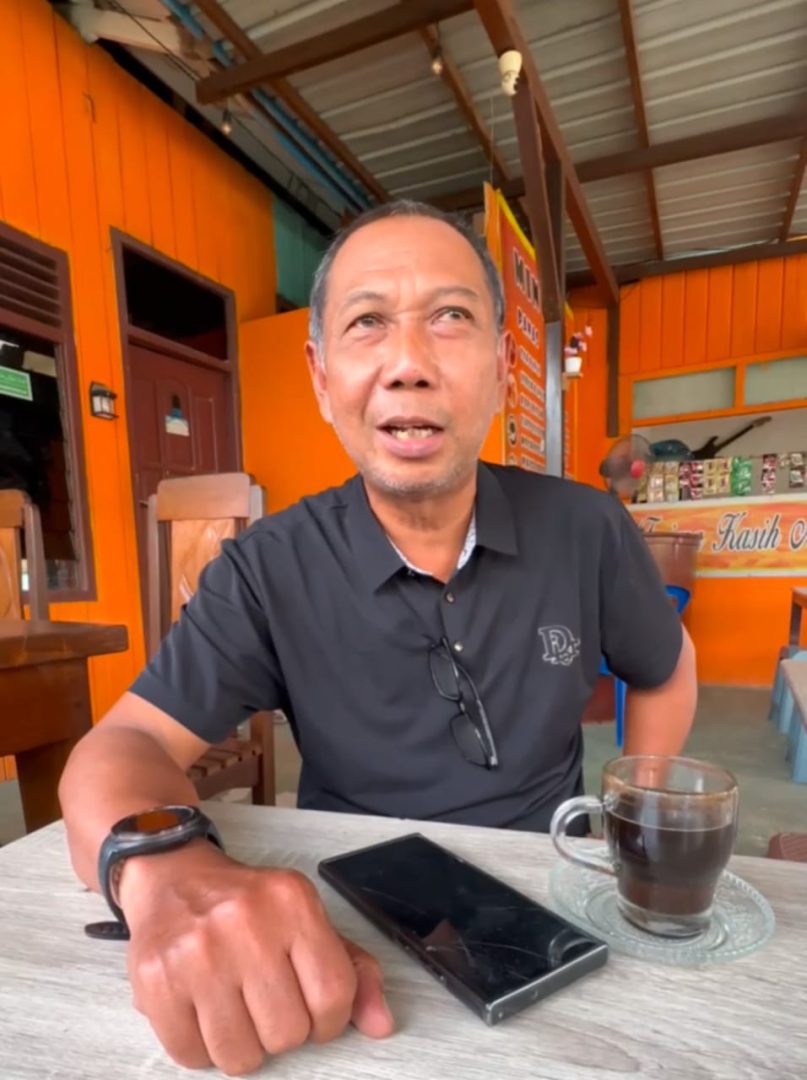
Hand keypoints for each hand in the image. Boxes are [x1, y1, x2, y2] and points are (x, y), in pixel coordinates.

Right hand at [119, 841, 392, 1073]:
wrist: (174, 876)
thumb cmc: (248, 907)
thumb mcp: (306, 920)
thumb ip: (353, 970)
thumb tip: (381, 1023)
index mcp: (292, 902)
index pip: (334, 995)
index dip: (329, 1020)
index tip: (314, 1012)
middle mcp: (245, 922)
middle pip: (288, 1032)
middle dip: (281, 1030)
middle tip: (265, 1002)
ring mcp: (197, 952)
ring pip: (240, 1054)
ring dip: (242, 1045)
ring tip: (235, 1008)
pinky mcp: (156, 979)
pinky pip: (192, 1056)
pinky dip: (202, 1049)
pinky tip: (203, 1012)